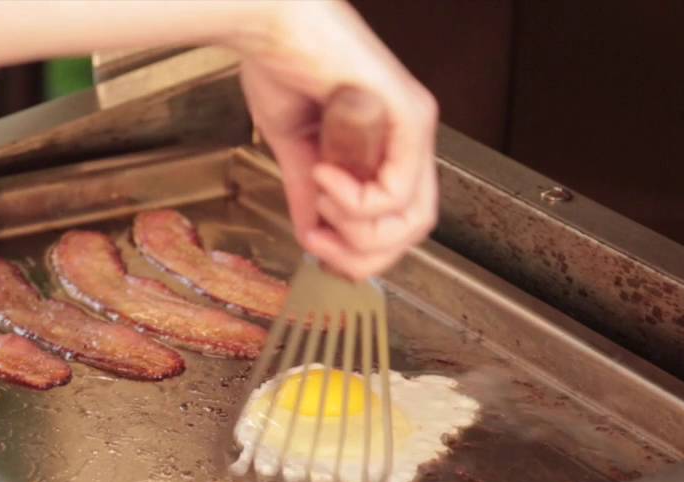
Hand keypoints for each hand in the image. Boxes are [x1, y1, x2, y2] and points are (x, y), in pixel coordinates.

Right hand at [235, 1, 438, 279]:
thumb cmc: (280, 65)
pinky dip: (354, 200)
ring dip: (355, 228)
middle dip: (361, 255)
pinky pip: (396, 191)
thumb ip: (308, 192)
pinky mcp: (409, 116)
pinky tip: (323, 174)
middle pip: (413, 229)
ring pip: (411, 219)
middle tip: (320, 242)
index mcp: (388, 143)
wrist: (269, 24)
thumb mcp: (294, 145)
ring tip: (319, 194)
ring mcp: (414, 127)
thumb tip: (311, 232)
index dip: (360, 250)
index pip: (399, 221)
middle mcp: (410, 137)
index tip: (316, 243)